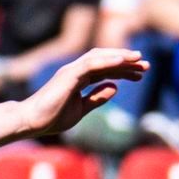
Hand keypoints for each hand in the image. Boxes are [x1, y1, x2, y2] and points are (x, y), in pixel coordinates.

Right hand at [15, 48, 148, 137]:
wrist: (32, 121)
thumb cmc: (52, 117)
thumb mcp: (81, 109)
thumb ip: (97, 98)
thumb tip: (115, 87)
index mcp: (80, 79)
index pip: (106, 70)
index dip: (124, 71)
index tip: (141, 74)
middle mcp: (77, 71)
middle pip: (106, 61)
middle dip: (127, 62)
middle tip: (146, 65)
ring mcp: (72, 70)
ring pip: (100, 57)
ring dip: (120, 57)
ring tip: (138, 59)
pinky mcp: (69, 74)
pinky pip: (91, 63)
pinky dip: (108, 60)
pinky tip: (123, 61)